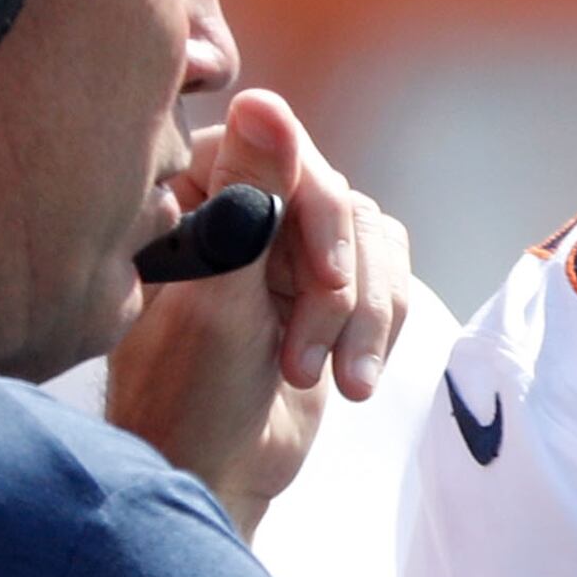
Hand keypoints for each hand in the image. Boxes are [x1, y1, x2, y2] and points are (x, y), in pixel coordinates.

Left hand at [105, 89, 410, 531]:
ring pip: (372, 238)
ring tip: (321, 381)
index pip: (281, 151)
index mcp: (192, 190)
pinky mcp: (329, 283)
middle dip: (336, 288)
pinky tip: (353, 381)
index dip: (316, 214)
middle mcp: (243, 201)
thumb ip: (249, 199)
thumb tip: (263, 100)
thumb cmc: (186, 398)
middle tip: (307, 360)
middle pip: (336, 198)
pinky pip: (390, 274)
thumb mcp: (220, 297)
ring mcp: (289, 243)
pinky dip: (380, 329)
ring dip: (359, 317)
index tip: (325, 282)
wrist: (214, 476)